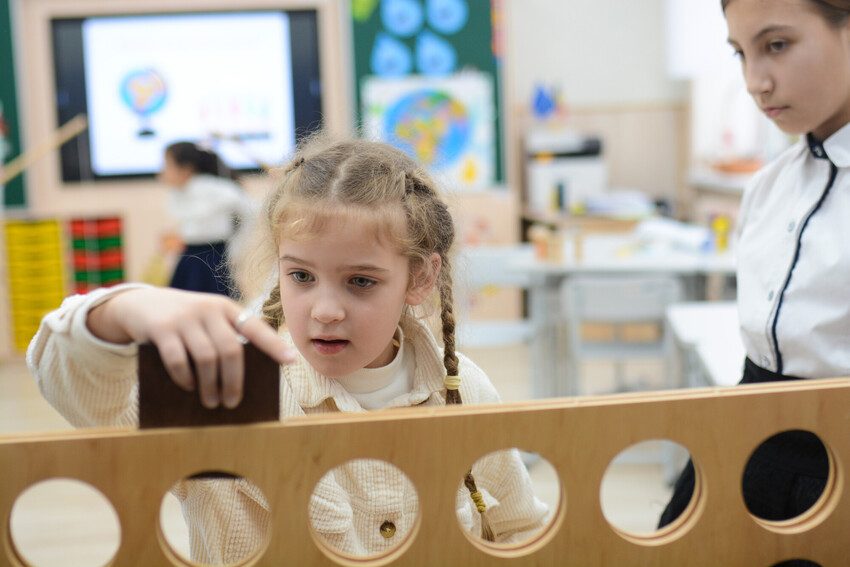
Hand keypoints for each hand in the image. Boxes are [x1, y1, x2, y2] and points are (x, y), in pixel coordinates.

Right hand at [87, 288, 295, 408]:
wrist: (141, 303)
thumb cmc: (184, 322)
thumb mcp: (207, 321)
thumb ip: (223, 339)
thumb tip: (239, 381)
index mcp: (227, 309)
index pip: (256, 328)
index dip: (274, 345)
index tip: (290, 361)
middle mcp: (209, 309)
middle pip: (231, 350)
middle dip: (234, 381)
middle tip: (232, 403)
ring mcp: (185, 317)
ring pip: (206, 357)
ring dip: (210, 385)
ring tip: (211, 402)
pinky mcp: (162, 328)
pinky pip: (178, 359)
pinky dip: (185, 378)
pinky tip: (188, 388)